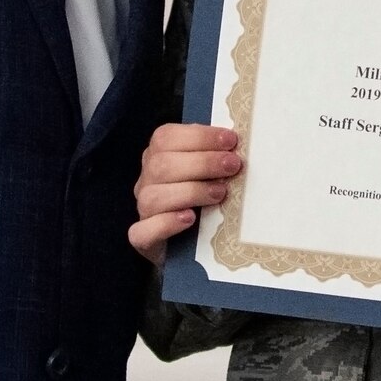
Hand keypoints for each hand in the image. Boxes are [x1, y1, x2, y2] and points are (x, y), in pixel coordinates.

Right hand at [128, 122, 243, 264]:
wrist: (185, 243)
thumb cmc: (201, 197)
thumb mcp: (206, 171)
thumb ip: (214, 154)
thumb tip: (238, 145)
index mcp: (158, 155)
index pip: (167, 137)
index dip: (199, 137)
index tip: (230, 141)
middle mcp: (146, 180)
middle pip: (162, 165)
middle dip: (202, 163)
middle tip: (233, 165)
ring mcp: (143, 210)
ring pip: (153, 197)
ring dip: (191, 192)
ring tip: (220, 193)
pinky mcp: (143, 238)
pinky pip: (143, 231)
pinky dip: (166, 223)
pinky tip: (189, 218)